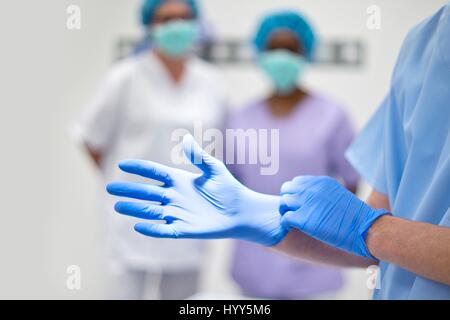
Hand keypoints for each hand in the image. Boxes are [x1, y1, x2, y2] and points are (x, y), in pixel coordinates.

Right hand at [106, 134, 285, 245]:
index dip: (139, 168)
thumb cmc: (228, 188)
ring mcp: (178, 213)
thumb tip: (185, 138)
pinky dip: (151, 229)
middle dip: (128, 190)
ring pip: (150, 211)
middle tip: (109, 187)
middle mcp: (174, 197)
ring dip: (134, 208)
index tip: (123, 165)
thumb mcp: (213, 169)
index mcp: (179, 180)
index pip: (154, 173)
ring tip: (117, 205)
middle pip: (146, 192)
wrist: (241, 211)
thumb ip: (198, 156)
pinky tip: (138, 226)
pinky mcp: (184, 229)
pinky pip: (164, 230)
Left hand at [280, 176, 389, 257]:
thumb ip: (323, 194)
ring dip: (285, 212)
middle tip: (293, 211)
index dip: (295, 193)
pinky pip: (284, 218)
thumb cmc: (355, 216)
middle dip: (287, 200)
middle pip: (286, 189)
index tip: (299, 203)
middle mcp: (311, 189)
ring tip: (293, 221)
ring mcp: (306, 203)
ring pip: (283, 203)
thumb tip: (311, 200)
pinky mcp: (303, 219)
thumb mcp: (338, 195)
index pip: (296, 182)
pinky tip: (293, 228)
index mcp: (320, 182)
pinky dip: (286, 224)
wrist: (365, 228)